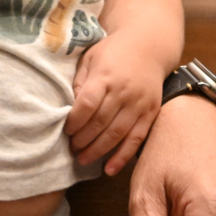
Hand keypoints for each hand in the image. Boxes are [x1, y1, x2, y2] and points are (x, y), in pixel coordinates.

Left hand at [67, 34, 161, 174]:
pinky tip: (109, 169)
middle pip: (100, 122)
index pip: (87, 104)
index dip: (74, 122)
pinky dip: (122, 157)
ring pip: (116, 134)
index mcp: (105, 75)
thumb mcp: (91, 57)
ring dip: (98, 151)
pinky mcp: (150, 113)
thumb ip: (80, 81)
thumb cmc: (113, 52)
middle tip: (71, 149)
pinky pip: (136, 140)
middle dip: (82, 140)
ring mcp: (139, 104)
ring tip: (82, 159)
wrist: (149, 46)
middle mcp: (123, 91)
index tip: (65, 130)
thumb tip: (70, 108)